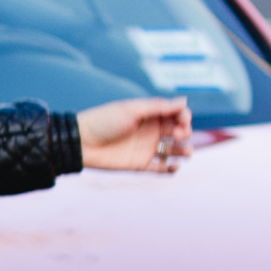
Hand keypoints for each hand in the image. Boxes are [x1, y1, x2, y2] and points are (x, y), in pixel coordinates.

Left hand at [77, 96, 192, 172]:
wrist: (82, 143)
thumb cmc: (105, 121)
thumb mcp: (132, 110)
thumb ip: (158, 107)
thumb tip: (184, 101)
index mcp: (150, 114)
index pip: (176, 114)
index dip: (184, 117)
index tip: (183, 120)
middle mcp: (151, 130)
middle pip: (178, 131)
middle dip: (185, 132)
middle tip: (181, 134)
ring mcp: (146, 147)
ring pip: (173, 150)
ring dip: (184, 150)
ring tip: (188, 152)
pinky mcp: (140, 164)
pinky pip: (161, 168)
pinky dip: (171, 168)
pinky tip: (175, 166)